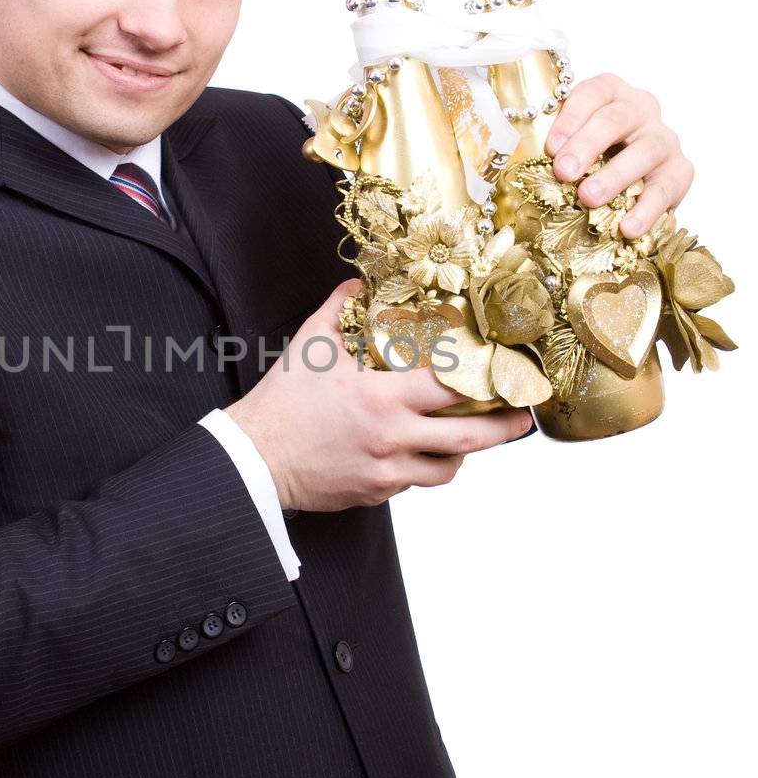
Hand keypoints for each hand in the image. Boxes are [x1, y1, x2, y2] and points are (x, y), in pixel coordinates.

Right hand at [226, 280, 533, 512]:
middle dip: (504, 428)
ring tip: (473, 437)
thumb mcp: (309, 345)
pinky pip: (415, 483)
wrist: (254, 459)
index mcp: (381, 396)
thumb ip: (339, 310)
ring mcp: (386, 471)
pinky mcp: (376, 493)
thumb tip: (358, 284)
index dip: (486, 378)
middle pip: (469, 437)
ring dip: (465, 452)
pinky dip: (426, 467)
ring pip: (447, 468)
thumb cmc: (281, 403)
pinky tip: (422, 451)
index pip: (452, 387)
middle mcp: (392, 436)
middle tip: (523, 418)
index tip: (505, 371)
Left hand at [543, 72, 693, 237]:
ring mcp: (664, 139)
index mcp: (611, 93)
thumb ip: (553, 146)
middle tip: (564, 172)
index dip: (571, 117)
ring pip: (644, 151)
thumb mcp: (571, 144)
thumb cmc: (591, 158)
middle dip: (588, 145)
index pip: (593, 93)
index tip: (551, 147)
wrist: (636, 180)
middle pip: (617, 119)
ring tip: (589, 198)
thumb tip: (508, 166)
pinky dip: (646, 210)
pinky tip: (627, 227)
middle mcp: (642, 109)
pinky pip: (665, 189)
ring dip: (614, 176)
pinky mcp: (680, 171)